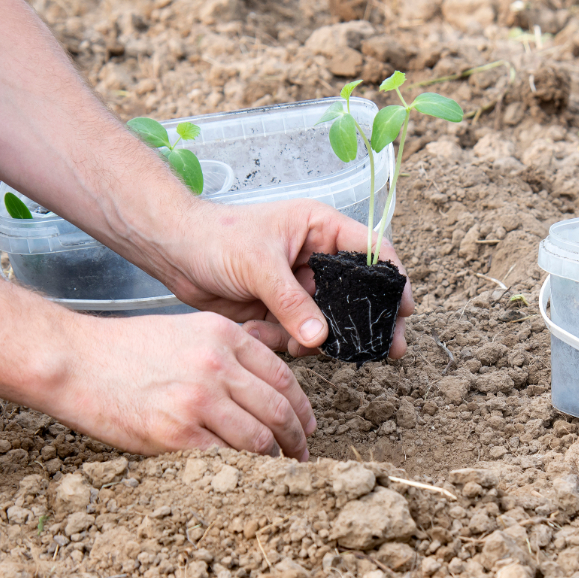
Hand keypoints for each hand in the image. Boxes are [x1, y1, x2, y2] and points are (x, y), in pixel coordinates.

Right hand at [47, 311, 315, 458]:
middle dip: (296, 437)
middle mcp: (218, 365)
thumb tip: (263, 385)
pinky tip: (245, 476)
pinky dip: (241, 471)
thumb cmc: (126, 348)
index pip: (282, 376)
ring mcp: (199, 400)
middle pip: (278, 410)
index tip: (307, 423)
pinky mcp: (178, 434)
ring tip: (277, 469)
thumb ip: (227, 351)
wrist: (76, 361)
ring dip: (274, 459)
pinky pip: (225, 459)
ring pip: (258, 439)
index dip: (302, 406)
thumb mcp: (187, 329)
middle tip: (302, 453)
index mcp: (224, 336)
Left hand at [152, 198, 414, 357]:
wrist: (173, 253)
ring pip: (328, 321)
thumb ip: (291, 302)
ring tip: (287, 341)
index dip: (393, 278)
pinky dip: (282, 341)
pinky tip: (255, 331)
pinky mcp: (280, 309)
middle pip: (358, 292)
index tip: (406, 309)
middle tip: (391, 350)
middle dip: (368, 322)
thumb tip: (320, 339)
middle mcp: (315, 256)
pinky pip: (298, 335)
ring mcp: (299, 285)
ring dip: (313, 338)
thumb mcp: (257, 265)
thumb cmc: (214, 238)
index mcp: (319, 228)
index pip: (371, 249)